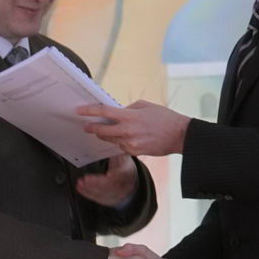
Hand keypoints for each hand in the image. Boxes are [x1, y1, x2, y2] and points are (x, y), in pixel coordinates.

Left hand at [76, 100, 190, 155]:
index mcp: (130, 116)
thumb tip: (116, 112)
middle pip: (102, 130)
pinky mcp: (135, 152)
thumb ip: (128, 109)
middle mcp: (128, 131)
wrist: (180, 135)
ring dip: (106, 135)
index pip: (104, 112)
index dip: (89, 111)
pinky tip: (124, 137)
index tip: (79, 111)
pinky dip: (119, 141)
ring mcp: (130, 143)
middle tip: (86, 126)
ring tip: (103, 130)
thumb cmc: (164, 118)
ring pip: (110, 140)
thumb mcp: (145, 106)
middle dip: (92, 127)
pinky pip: (121, 146)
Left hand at [76, 154, 137, 206]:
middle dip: (96, 183)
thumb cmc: (124, 166)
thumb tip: (111, 139)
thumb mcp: (124, 156)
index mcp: (126, 173)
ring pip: (102, 193)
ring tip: (80, 183)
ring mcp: (115, 194)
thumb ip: (117, 150)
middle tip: (84, 179)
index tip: (108, 174)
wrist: (129, 181)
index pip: (119, 176)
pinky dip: (87, 193)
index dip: (113, 176)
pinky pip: (97, 198)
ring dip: (89, 189)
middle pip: (109, 186)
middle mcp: (121, 185)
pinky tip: (80, 188)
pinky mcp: (108, 199)